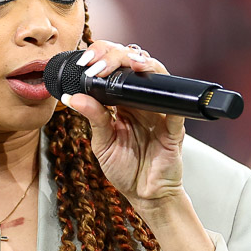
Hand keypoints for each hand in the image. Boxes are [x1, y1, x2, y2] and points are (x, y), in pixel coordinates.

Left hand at [59, 41, 184, 211]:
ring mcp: (160, 112)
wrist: (146, 195)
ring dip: (143, 65)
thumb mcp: (103, 143)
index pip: (115, 70)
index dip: (102, 58)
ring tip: (128, 63)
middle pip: (135, 65)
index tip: (86, 60)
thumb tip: (72, 97)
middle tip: (98, 61)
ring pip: (157, 78)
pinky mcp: (174, 129)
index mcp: (124, 103)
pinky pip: (177, 109)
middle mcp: (143, 102)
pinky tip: (156, 90)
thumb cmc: (125, 169)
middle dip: (117, 56)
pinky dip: (169, 97)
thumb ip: (93, 118)